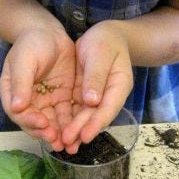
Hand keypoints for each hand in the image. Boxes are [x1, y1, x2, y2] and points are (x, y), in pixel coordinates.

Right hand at [0, 27, 75, 150]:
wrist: (50, 31)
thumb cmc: (31, 43)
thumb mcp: (24, 60)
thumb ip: (21, 83)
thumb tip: (17, 107)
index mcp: (13, 93)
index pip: (19, 113)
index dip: (30, 121)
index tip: (43, 124)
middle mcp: (29, 101)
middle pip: (36, 123)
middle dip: (47, 133)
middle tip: (58, 141)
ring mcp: (46, 101)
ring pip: (52, 122)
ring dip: (60, 134)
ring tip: (69, 145)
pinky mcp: (62, 99)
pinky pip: (67, 115)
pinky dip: (72, 125)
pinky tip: (79, 133)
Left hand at [62, 22, 132, 150]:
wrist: (104, 35)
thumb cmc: (105, 41)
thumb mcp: (99, 53)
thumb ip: (95, 76)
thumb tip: (92, 101)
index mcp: (119, 85)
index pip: (108, 108)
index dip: (96, 123)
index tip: (85, 136)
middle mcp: (110, 95)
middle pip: (96, 116)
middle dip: (82, 130)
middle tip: (67, 143)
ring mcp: (98, 97)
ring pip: (86, 116)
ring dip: (76, 130)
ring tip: (62, 144)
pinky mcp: (87, 96)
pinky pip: (78, 110)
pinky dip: (70, 121)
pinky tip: (59, 131)